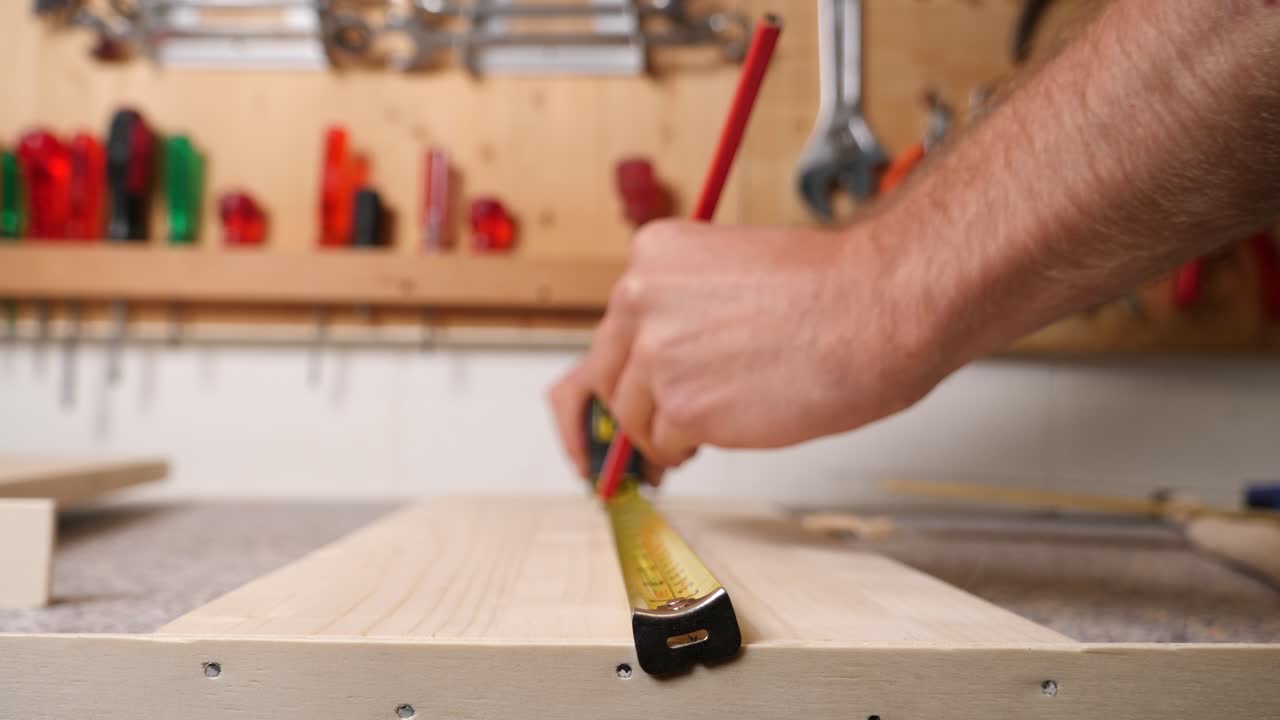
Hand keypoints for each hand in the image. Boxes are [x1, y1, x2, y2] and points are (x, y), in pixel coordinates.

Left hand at [549, 218, 946, 475]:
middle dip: (633, 408)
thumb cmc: (831, 290)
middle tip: (652, 432)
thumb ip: (684, 310)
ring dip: (663, 432)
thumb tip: (659, 364)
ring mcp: (658, 355)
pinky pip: (665, 444)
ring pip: (633, 416)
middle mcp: (640, 299)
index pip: (612, 328)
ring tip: (706, 430)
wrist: (878, 309)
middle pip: (609, 374)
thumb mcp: (731, 273)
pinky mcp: (683, 407)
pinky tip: (725, 433)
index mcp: (652, 254)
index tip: (626, 396)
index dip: (627, 370)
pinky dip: (688, 450)